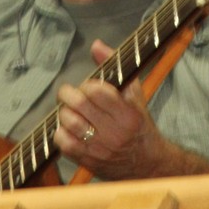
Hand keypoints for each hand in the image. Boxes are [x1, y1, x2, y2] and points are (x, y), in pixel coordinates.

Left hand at [53, 39, 208, 180]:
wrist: (147, 163)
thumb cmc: (138, 124)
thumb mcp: (133, 94)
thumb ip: (114, 67)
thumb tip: (96, 45)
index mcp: (127, 113)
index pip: (97, 91)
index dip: (87, 85)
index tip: (87, 86)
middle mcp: (114, 131)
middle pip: (78, 105)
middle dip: (67, 95)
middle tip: (69, 94)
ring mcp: (101, 148)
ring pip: (69, 122)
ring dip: (64, 113)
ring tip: (70, 111)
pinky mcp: (89, 161)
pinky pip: (64, 143)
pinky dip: (61, 133)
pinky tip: (69, 129)